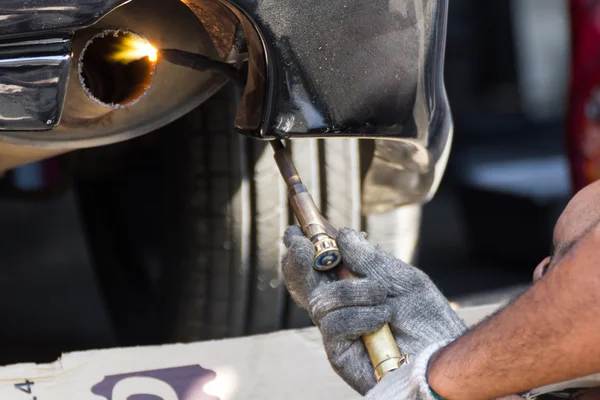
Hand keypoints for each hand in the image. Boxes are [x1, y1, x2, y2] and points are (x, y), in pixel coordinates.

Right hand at [282, 226, 465, 394]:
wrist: (442, 353)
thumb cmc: (426, 318)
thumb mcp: (402, 279)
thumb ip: (372, 260)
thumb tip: (342, 235)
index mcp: (351, 288)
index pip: (317, 268)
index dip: (303, 250)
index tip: (295, 232)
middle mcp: (338, 309)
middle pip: (302, 284)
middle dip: (297, 262)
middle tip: (302, 246)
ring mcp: (337, 332)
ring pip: (320, 301)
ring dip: (352, 292)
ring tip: (382, 296)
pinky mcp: (339, 353)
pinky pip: (333, 325)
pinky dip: (358, 316)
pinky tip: (381, 318)